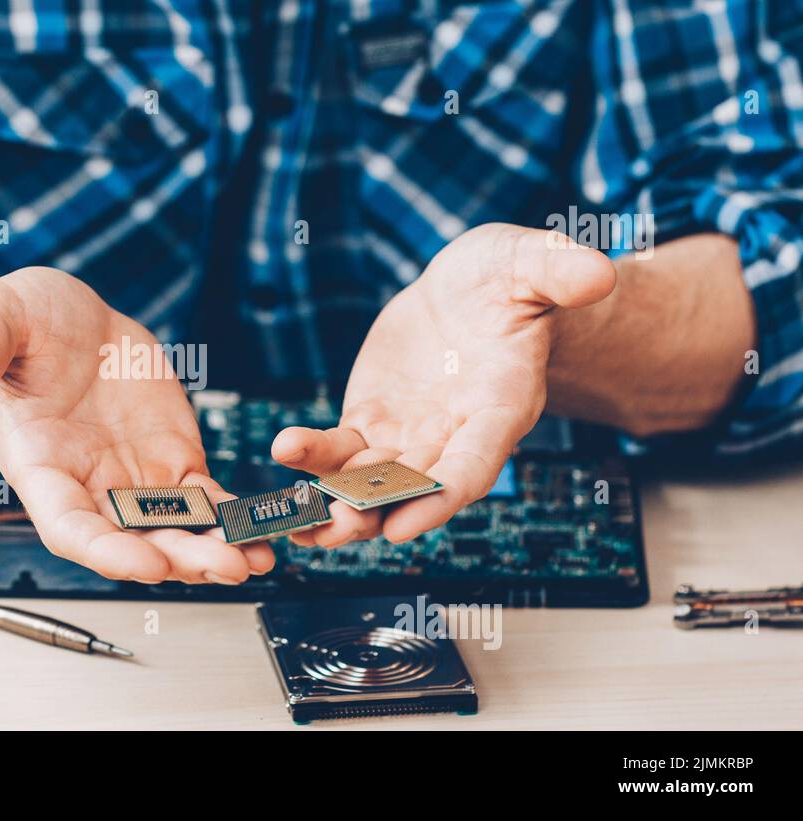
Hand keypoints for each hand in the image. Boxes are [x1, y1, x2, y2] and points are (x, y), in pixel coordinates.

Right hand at [0, 266, 272, 583]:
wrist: (64, 322)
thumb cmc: (20, 324)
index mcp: (38, 464)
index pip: (67, 525)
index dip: (105, 549)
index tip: (144, 563)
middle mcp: (86, 485)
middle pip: (130, 540)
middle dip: (176, 558)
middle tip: (222, 568)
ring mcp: (132, 478)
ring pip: (174, 529)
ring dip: (213, 549)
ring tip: (254, 560)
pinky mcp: (172, 462)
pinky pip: (206, 502)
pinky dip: (232, 520)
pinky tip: (264, 534)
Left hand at [273, 224, 615, 546]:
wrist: (473, 290)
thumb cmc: (512, 280)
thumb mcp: (533, 263)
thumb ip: (558, 271)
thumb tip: (597, 272)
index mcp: (500, 408)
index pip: (474, 464)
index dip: (441, 497)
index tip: (407, 525)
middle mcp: (453, 435)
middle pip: (414, 489)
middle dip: (375, 511)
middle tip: (337, 526)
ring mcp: (409, 434)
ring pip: (370, 482)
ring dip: (336, 502)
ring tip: (297, 520)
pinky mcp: (371, 421)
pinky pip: (338, 450)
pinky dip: (312, 458)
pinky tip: (283, 456)